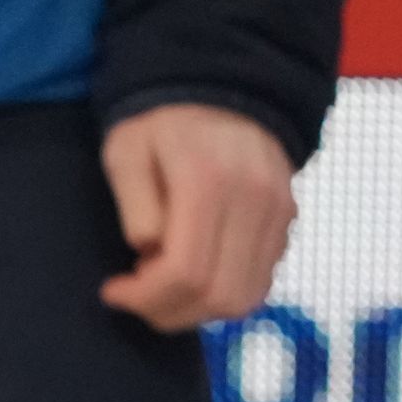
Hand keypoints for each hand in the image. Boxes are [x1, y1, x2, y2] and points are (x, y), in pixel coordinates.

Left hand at [102, 104, 296, 331]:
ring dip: (195, 309)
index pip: (186, 272)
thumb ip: (134, 204)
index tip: (114, 290)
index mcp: (209, 182)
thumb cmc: (161, 125)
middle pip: (219, 295)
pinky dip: (221, 293)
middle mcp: (255, 199)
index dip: (145, 297)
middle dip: (167, 311)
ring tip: (162, 283)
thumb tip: (148, 249)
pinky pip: (260, 281)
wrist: (224, 90)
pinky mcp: (287, 219)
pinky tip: (193, 272)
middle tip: (136, 294)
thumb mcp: (126, 151)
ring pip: (245, 298)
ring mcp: (279, 211)